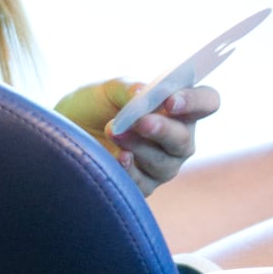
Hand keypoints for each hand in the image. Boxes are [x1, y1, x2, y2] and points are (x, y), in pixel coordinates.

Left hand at [55, 78, 220, 195]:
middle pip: (185, 139)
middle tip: (141, 121)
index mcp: (176, 108)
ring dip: (139, 147)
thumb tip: (146, 93)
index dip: (196, 101)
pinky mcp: (143, 185)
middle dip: (163, 130)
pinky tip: (117, 157)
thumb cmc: (93, 106)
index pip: (207, 102)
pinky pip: (144, 182)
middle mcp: (177, 138)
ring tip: (114, 132)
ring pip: (164, 163)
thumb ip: (129, 89)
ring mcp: (162, 164)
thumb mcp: (107, 89)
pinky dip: (130, 169)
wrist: (65, 132)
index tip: (170, 100)